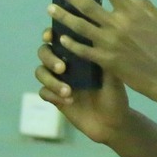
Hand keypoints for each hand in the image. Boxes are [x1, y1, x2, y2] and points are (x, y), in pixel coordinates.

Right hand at [35, 24, 132, 143]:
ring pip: (40, 72)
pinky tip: (69, 101)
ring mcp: (58, 81)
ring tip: (68, 91)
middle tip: (62, 68)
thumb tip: (95, 34)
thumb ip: (103, 56)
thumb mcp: (113, 75)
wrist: (113, 123)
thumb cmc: (115, 95)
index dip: (50, 33)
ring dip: (50, 79)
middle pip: (44, 52)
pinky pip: (43, 92)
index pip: (59, 37)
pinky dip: (53, 94)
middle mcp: (65, 64)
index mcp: (78, 54)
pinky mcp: (54, 98)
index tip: (50, 35)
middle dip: (49, 58)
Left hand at [47, 0, 156, 106]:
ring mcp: (110, 42)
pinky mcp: (106, 60)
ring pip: (80, 26)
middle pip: (88, 5)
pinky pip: (83, 50)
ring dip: (63, 16)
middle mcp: (118, 24)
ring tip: (51, 8)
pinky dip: (71, 43)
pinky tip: (60, 38)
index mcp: (132, 11)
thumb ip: (142, 4)